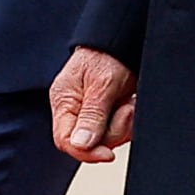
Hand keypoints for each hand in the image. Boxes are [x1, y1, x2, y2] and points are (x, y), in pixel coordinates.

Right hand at [51, 46, 137, 163]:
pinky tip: (130, 105)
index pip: (65, 140)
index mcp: (64, 102)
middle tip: (125, 109)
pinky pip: (118, 131)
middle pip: (90, 143)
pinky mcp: (107, 115)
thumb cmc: (107, 55)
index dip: (86, 152)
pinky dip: (129, 121)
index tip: (107, 154)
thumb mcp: (101, 84)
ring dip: (124, 124)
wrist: (121, 40)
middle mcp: (75, 111)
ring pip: (107, 139)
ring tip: (129, 103)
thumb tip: (79, 146)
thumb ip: (91, 115)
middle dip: (113, 131)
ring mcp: (91, 114)